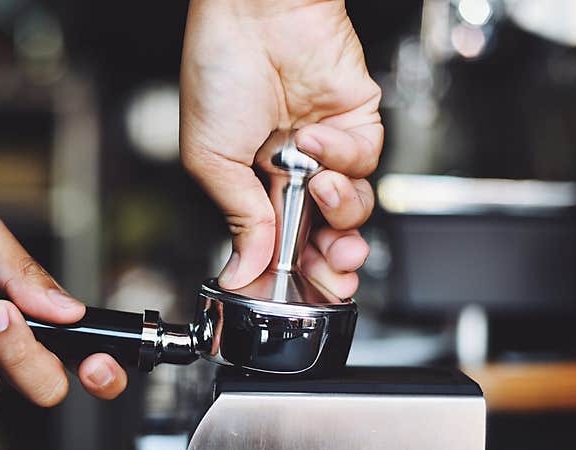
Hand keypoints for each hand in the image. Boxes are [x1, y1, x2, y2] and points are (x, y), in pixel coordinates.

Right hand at [180, 0, 382, 297]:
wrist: (254, 12)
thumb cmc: (219, 71)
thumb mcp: (211, 160)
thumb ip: (238, 220)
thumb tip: (241, 271)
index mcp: (252, 188)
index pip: (282, 247)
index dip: (295, 276)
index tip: (302, 295)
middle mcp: (291, 175)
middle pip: (326, 238)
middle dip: (335, 264)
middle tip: (336, 275)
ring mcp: (326, 152)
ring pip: (353, 208)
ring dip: (340, 208)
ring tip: (316, 185)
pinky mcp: (357, 124)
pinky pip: (364, 161)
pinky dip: (343, 155)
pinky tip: (314, 136)